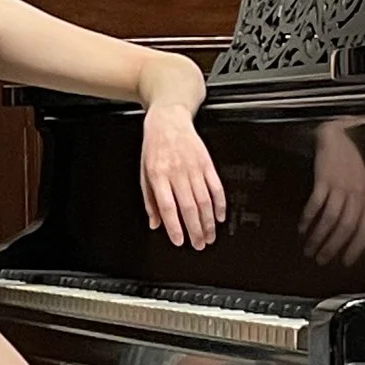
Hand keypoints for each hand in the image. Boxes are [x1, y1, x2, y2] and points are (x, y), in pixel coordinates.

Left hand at [139, 104, 226, 248]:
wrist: (168, 120)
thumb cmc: (154, 146)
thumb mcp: (144, 172)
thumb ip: (150, 200)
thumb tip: (155, 223)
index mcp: (158, 175)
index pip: (168, 206)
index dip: (174, 226)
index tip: (179, 241)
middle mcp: (177, 172)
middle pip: (189, 207)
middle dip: (195, 230)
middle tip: (199, 244)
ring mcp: (194, 167)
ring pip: (204, 200)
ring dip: (209, 222)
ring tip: (210, 236)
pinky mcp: (206, 163)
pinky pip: (216, 186)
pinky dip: (220, 203)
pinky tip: (220, 216)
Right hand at [299, 119, 364, 264]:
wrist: (337, 136)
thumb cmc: (350, 163)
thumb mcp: (362, 185)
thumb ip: (360, 207)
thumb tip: (352, 234)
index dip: (355, 248)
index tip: (344, 262)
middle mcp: (358, 194)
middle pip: (346, 228)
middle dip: (332, 247)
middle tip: (320, 260)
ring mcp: (341, 186)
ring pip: (330, 219)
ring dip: (318, 237)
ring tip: (308, 248)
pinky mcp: (324, 179)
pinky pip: (316, 205)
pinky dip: (308, 219)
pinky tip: (302, 228)